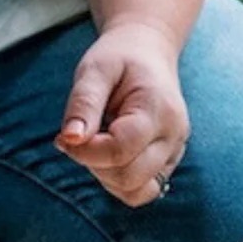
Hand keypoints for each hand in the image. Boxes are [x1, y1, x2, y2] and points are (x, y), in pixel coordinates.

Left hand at [55, 20, 188, 206]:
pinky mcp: (170, 160)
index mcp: (158, 109)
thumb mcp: (95, 69)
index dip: (85, 151)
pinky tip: (111, 154)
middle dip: (94, 164)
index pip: (119, 151)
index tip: (66, 135)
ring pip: (137, 191)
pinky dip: (120, 180)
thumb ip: (83, 104)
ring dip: (107, 176)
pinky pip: (144, 189)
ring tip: (100, 142)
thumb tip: (70, 140)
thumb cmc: (120, 58)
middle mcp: (174, 134)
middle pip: (129, 177)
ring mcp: (176, 149)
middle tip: (83, 136)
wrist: (150, 50)